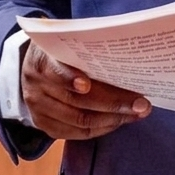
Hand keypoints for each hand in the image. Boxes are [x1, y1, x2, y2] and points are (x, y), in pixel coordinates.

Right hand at [21, 42, 151, 139]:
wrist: (33, 66)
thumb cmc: (60, 51)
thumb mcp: (65, 42)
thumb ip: (85, 47)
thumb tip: (126, 54)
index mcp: (41, 60)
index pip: (54, 71)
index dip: (69, 78)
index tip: (87, 85)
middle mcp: (35, 87)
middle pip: (76, 101)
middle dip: (113, 103)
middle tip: (141, 104)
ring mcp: (38, 109)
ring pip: (79, 121)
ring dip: (113, 119)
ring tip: (137, 113)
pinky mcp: (44, 125)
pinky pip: (76, 133)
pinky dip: (101, 129)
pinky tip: (119, 121)